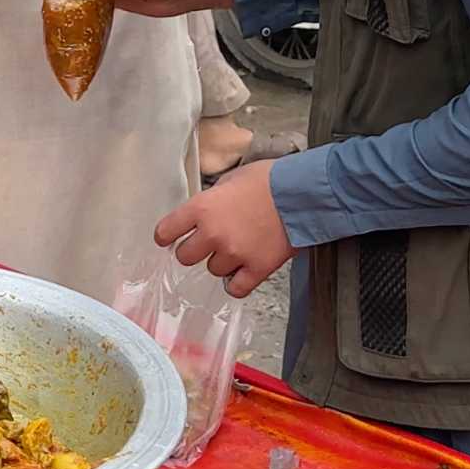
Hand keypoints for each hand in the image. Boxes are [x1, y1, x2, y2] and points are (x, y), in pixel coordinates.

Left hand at [152, 160, 296, 298]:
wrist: (303, 192)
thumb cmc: (269, 179)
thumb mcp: (230, 180)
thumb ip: (212, 199)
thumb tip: (205, 211)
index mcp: (202, 208)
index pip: (166, 231)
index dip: (167, 235)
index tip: (169, 238)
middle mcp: (213, 234)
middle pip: (185, 257)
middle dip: (194, 250)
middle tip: (208, 243)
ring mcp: (235, 254)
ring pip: (213, 270)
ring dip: (222, 262)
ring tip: (238, 249)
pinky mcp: (257, 269)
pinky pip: (236, 288)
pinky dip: (237, 283)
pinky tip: (243, 272)